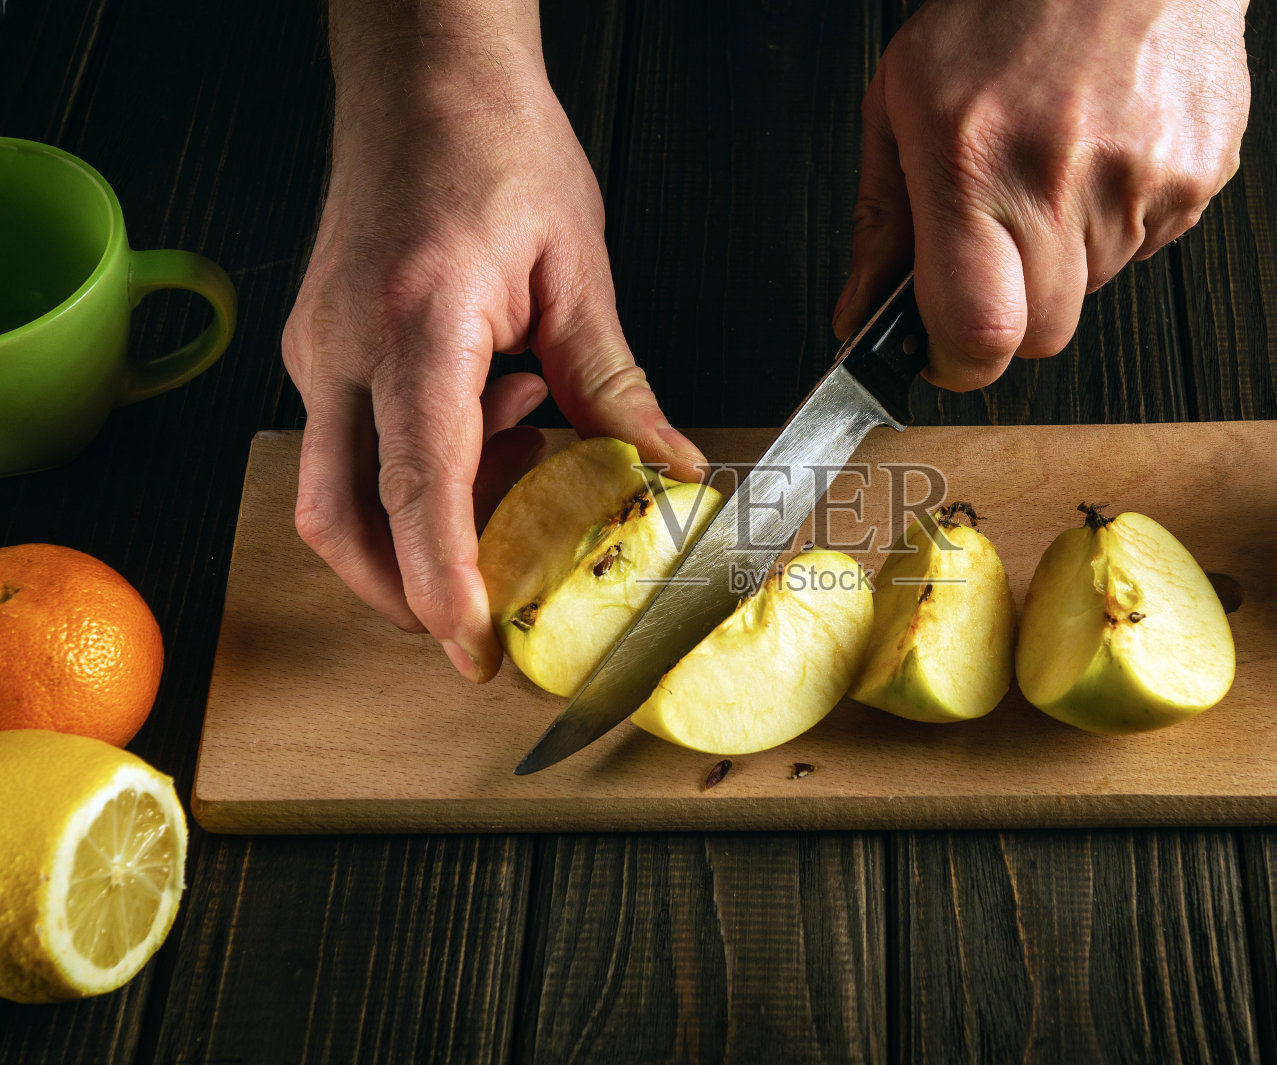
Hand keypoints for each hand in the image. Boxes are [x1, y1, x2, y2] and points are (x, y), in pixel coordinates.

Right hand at [282, 8, 703, 682]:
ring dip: (422, 524)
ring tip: (520, 478)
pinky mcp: (327, 346)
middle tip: (481, 617)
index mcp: (417, 325)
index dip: (440, 586)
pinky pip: (360, 441)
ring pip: (342, 489)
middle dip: (404, 590)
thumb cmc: (490, 143)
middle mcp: (346, 347)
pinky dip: (425, 466)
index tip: (472, 650)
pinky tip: (499, 421)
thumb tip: (670, 469)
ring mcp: (322, 349)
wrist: (420, 75)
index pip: (418, 489)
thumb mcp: (575, 270)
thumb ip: (614, 387)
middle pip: (342, 518)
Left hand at [833, 0, 1250, 388]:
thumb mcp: (902, 100)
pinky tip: (1102, 154)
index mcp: (972, 161)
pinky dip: (1118, 220)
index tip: (943, 350)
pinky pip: (1148, 247)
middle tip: (998, 244)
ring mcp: (1140, 181)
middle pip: (1041, 335)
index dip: (955, 362)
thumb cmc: (1005, 7)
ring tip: (1054, 167)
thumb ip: (881, 223)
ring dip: (1066, 256)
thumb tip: (860, 316)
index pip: (978, 332)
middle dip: (1010, 313)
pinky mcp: (1198, 177)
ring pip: (1093, 290)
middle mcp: (1060, 177)